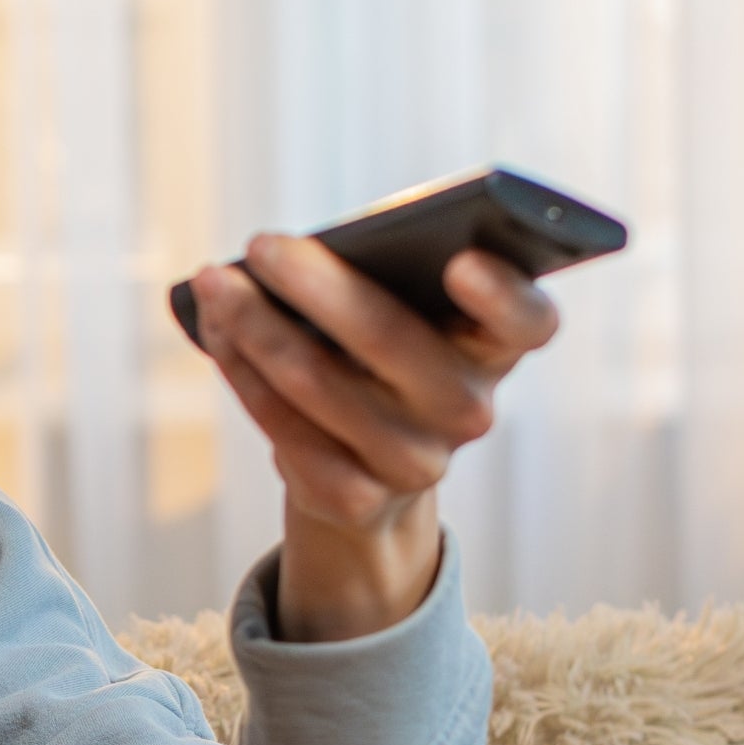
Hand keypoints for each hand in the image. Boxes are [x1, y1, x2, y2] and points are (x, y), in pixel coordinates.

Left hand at [190, 238, 559, 640]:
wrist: (370, 470)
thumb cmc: (387, 356)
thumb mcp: (406, 316)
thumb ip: (385, 280)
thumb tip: (293, 256)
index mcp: (497, 347)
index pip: (529, 322)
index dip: (502, 295)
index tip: (460, 259)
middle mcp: (470, 410)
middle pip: (391, 340)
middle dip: (316, 285)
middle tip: (263, 244)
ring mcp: (416, 464)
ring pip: (320, 384)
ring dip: (256, 327)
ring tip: (215, 283)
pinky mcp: (355, 500)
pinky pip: (285, 429)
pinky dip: (243, 373)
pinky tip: (218, 335)